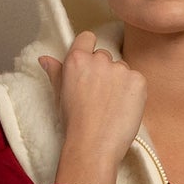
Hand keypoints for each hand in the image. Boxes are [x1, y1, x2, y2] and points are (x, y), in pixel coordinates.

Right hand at [38, 30, 146, 162]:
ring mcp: (120, 69)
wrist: (94, 146)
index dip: (89, 50)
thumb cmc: (74, 124)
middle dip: (103, 72)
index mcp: (77, 59)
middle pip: (105, 56)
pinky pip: (137, 80)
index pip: (87, 38)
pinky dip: (133, 93)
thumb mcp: (59, 96)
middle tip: (99, 97)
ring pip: (122, 69)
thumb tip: (45, 59)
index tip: (90, 67)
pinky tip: (124, 109)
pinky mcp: (138, 81)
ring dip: (119, 82)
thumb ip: (55, 72)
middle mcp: (99, 59)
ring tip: (112, 107)